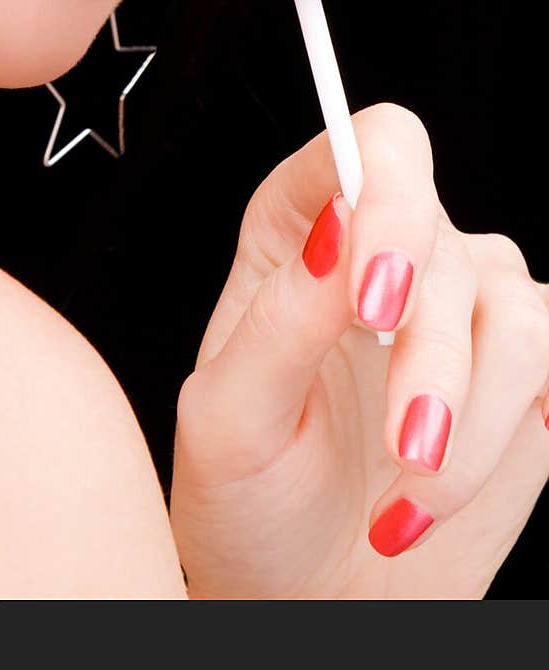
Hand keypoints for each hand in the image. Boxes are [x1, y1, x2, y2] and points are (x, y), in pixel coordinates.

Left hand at [169, 104, 548, 598]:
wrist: (310, 599)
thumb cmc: (250, 503)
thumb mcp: (230, 423)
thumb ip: (279, 321)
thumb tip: (342, 225)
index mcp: (303, 234)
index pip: (372, 149)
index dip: (389, 201)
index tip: (373, 299)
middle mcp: (392, 254)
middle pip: (448, 245)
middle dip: (431, 359)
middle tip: (403, 445)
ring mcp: (466, 311)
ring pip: (517, 314)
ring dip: (472, 420)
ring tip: (410, 496)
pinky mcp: (524, 377)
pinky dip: (510, 434)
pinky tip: (448, 489)